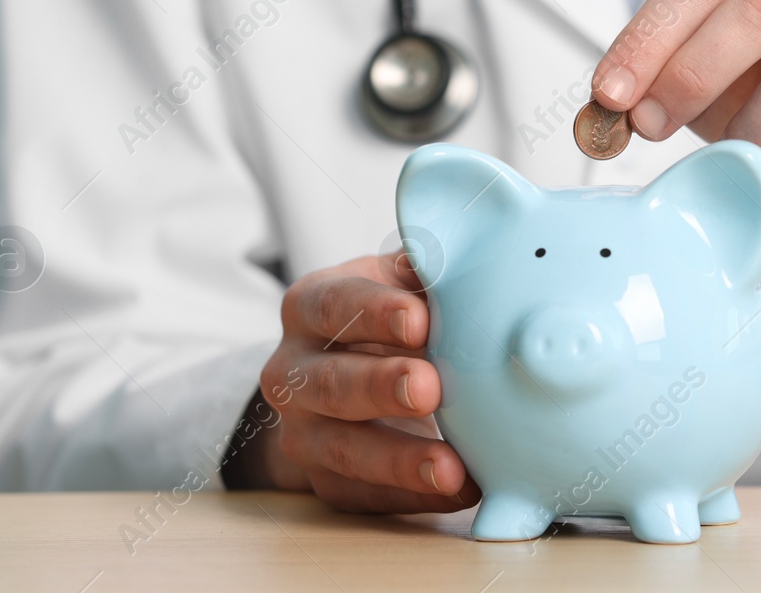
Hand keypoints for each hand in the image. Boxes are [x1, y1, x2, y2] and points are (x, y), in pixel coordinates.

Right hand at [235, 253, 480, 512]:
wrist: (348, 375)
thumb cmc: (387, 317)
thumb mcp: (396, 282)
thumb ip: (423, 272)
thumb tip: (468, 263)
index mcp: (310, 306)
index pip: (333, 304)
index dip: (374, 312)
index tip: (419, 320)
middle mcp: (292, 371)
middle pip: (331, 382)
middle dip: (381, 387)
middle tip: (430, 388)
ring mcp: (303, 432)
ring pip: (344, 450)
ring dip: (400, 460)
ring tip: (452, 468)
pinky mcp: (327, 481)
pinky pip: (366, 496)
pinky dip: (414, 496)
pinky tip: (460, 490)